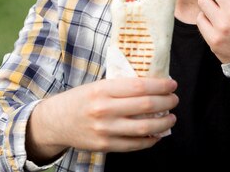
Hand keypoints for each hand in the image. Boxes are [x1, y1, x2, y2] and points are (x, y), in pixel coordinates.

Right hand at [26, 77, 177, 162]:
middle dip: (166, 102)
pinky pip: (134, 145)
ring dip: (163, 123)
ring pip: (144, 128)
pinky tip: (157, 134)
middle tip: (174, 99)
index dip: (160, 85)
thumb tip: (151, 83)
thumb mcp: (97, 85)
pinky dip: (150, 140)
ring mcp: (105, 130)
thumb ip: (120, 85)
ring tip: (171, 118)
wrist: (55, 122)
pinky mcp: (105, 146)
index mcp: (103, 90)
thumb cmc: (79, 99)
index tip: (172, 84)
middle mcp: (104, 110)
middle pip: (145, 106)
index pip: (139, 86)